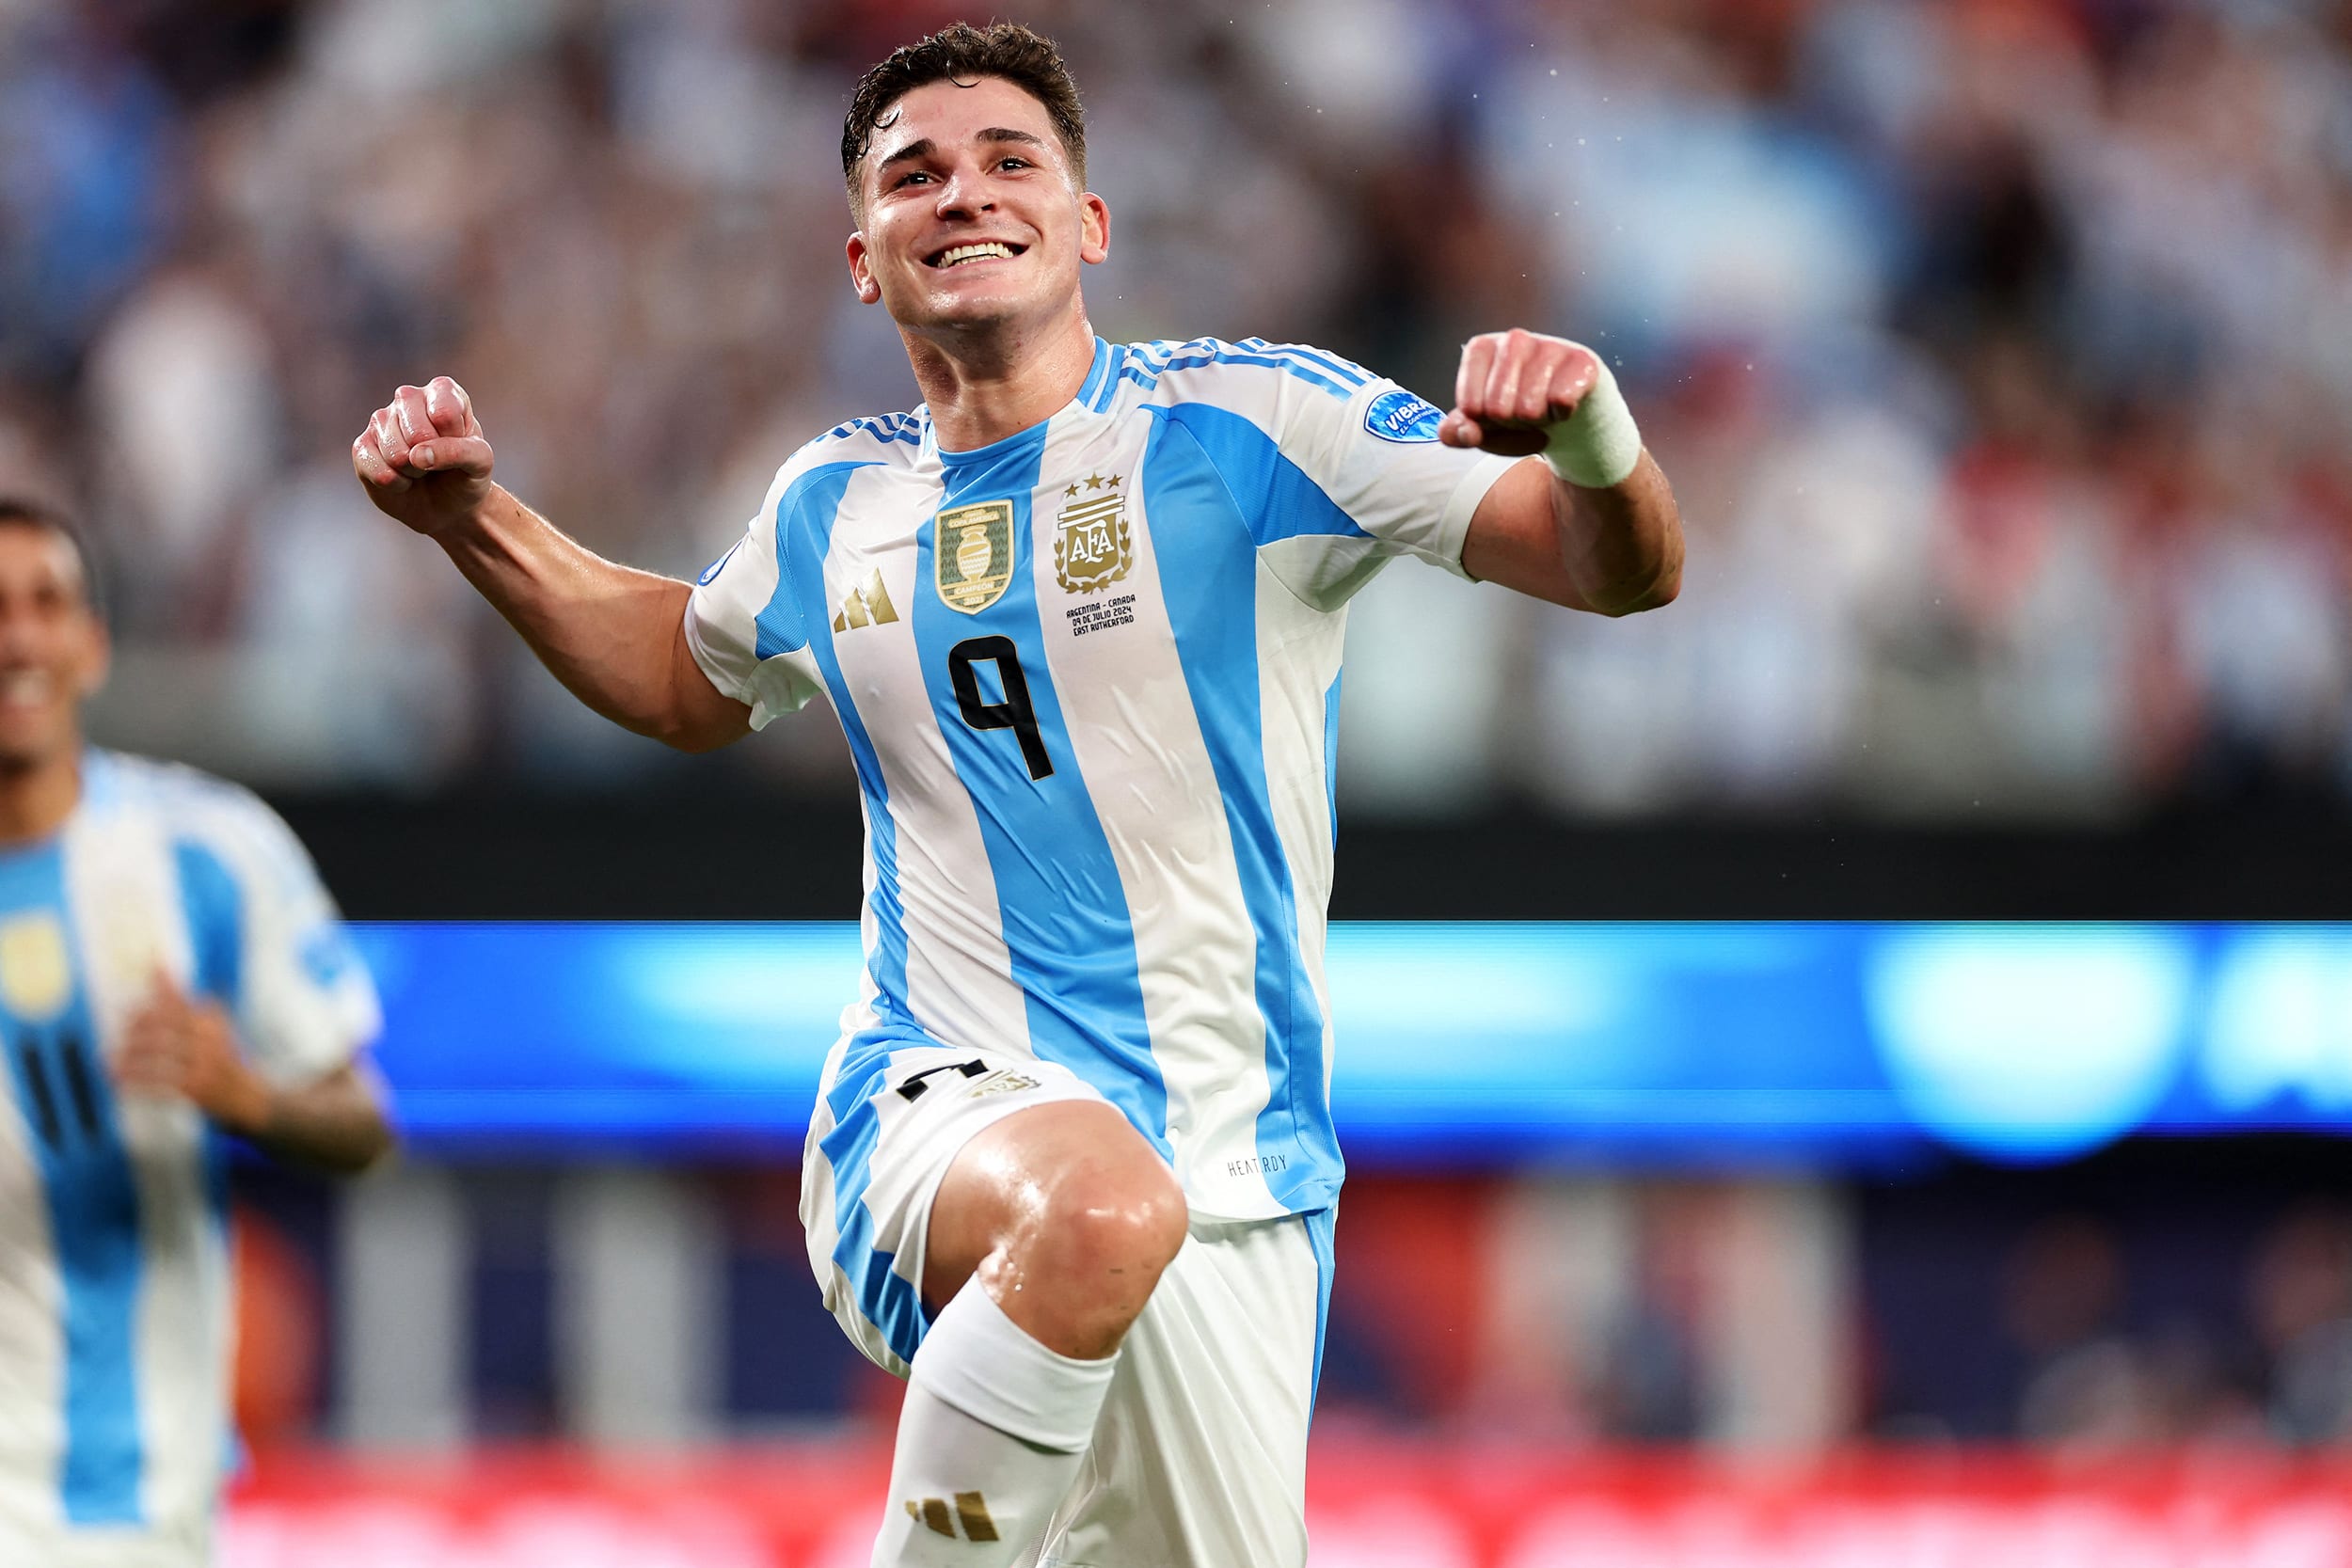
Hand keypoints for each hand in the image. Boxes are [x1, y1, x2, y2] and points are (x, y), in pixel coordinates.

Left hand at [115, 970, 272, 1135]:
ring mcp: (204, 1061)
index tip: (151, 961)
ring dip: (129, 1058)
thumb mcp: (212, 1030)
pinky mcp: (196, 1086)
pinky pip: (157, 1081)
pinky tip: (119, 1082)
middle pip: (164, 1023)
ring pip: (156, 1053)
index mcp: (212, 1021)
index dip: (165, 982)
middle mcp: (210, 1037)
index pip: (182, 997)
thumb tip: (160, 971)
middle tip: (121, 1034)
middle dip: (136, 1028)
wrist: (248, 1097)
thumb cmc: (222, 1061)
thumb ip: (187, 1005)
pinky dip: (135, 1081)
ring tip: (110, 1062)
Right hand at [352, 375, 495, 535]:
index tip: (462, 446)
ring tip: (421, 469)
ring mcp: (382, 419)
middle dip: (432, 458)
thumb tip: (416, 455)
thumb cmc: (467, 474)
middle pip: (417, 433)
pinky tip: (402, 479)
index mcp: (442, 391)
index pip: (444, 414)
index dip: (455, 440)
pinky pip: (373, 467)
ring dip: (413, 473)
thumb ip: (460, 451)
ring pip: (396, 453)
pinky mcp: (362, 445)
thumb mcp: (481, 462)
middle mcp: (409, 398)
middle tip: (438, 461)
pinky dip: (394, 483)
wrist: (448, 505)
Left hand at [1439, 329, 1603, 457]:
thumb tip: (1467, 432)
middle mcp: (1513, 339)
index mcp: (1481, 348)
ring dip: (1536, 424)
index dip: (1482, 425)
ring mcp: (1548, 345)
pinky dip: (1561, 416)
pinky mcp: (1581, 360)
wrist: (1567, 409)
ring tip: (1542, 410)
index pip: (1469, 408)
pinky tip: (1563, 406)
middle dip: (1510, 427)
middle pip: (1498, 410)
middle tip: (1522, 416)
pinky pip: (1561, 402)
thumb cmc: (1516, 411)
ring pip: (1529, 410)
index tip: (1493, 417)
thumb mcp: (1479, 426)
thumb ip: (1456, 433)